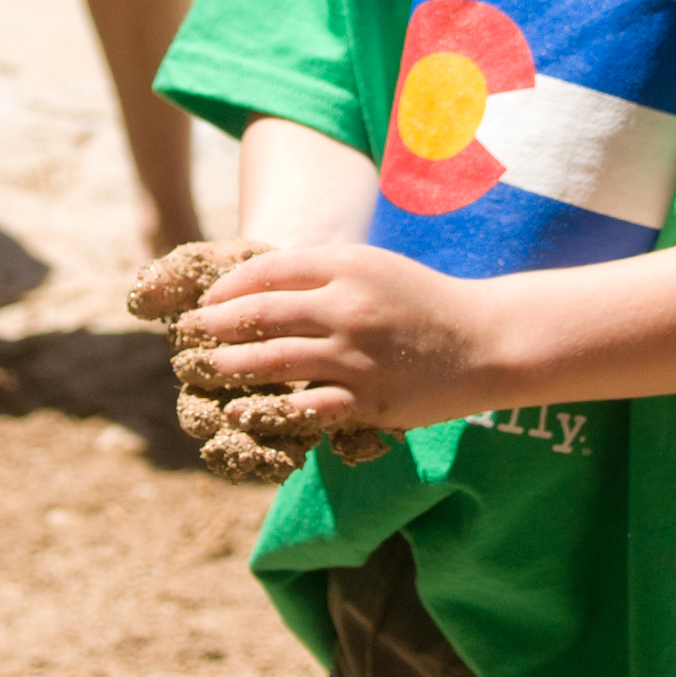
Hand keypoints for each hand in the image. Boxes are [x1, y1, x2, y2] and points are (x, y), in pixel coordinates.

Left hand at [180, 241, 498, 433]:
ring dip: (230, 368)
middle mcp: (347, 306)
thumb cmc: (422, 300)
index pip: (267, 271)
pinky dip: (268, 409)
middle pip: (260, 315)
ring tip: (204, 372)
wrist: (486, 340)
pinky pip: (305, 406)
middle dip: (215, 328)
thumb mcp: (373, 267)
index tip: (205, 303)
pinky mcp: (368, 398)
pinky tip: (241, 411)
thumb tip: (259, 284)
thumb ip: (321, 272)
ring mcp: (356, 355)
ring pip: (273, 361)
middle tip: (189, 340)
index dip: (227, 288)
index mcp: (347, 265)